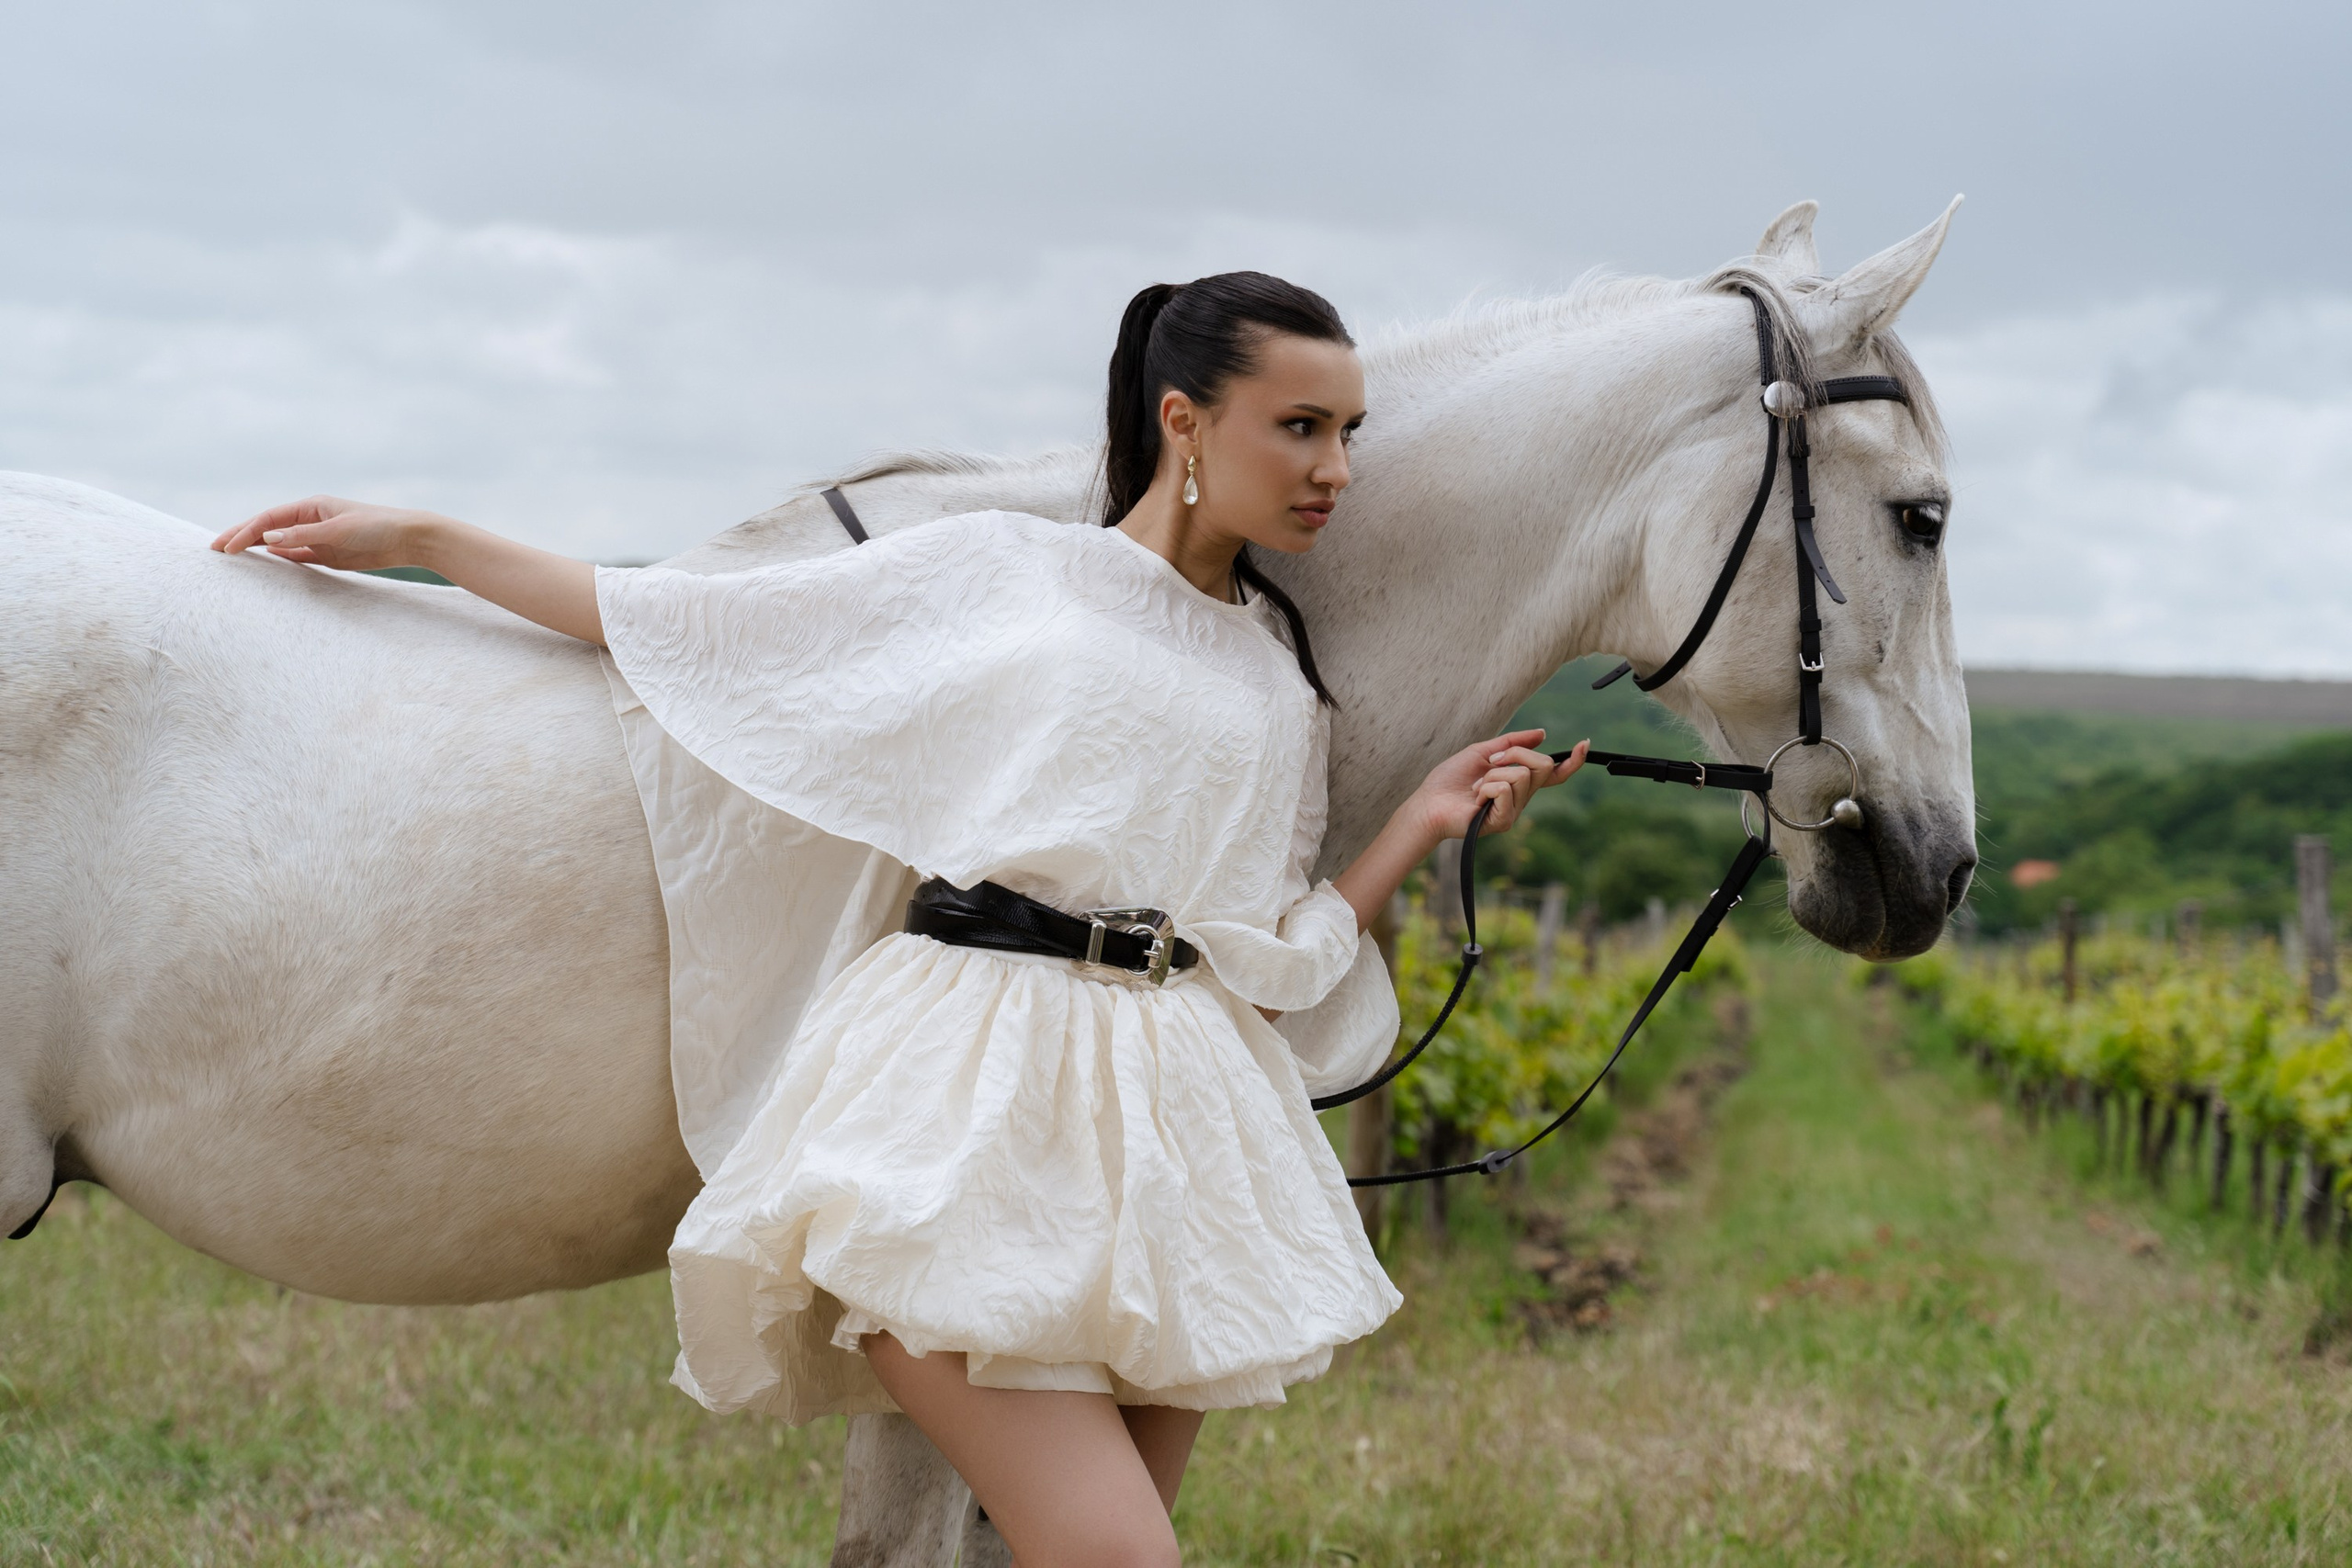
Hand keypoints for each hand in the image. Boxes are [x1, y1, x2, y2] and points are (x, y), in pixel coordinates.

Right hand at [211, 495, 446, 572]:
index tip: (225, 546)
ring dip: (256, 549)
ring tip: (230, 557)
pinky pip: (297, 557)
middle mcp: (310, 520)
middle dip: (241, 537)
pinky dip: (279, 560)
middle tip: (214, 550)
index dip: (244, 531)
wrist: (408, 539)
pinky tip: (264, 565)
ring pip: (279, 543)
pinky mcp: (328, 555)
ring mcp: (317, 538)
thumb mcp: (337, 529)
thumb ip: (303, 534)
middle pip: (268, 528)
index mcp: (310, 507)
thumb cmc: (376, 526)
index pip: (268, 518)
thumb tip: (267, 536)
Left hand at [1410, 729, 1586, 841]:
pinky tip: (1475, 798)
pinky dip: (1486, 786)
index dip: (1573, 761)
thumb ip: (1512, 743)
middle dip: (1515, 754)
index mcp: (1519, 782)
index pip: (1554, 774)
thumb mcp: (1482, 752)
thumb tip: (1542, 733)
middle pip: (1542, 765)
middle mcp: (1522, 797)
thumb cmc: (1450, 781)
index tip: (1584, 744)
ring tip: (1476, 787)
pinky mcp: (1503, 821)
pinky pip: (1505, 789)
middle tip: (1490, 762)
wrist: (1428, 803)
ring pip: (1522, 775)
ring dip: (1492, 773)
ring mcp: (1514, 811)